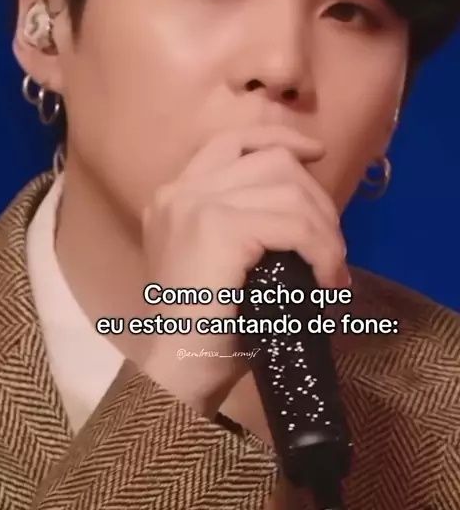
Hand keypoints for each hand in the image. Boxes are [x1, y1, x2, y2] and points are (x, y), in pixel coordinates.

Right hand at [141, 125, 347, 416]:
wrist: (178, 370)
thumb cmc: (206, 329)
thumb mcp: (222, 262)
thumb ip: (246, 223)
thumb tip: (308, 212)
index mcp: (175, 195)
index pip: (233, 141)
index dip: (280, 138)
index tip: (315, 154)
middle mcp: (180, 190)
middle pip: (270, 161)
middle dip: (316, 198)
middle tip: (333, 245)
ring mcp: (195, 204)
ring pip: (288, 189)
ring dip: (325, 228)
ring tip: (332, 268)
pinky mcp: (217, 227)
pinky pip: (292, 223)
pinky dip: (322, 248)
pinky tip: (327, 279)